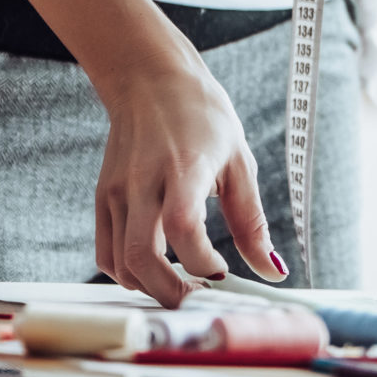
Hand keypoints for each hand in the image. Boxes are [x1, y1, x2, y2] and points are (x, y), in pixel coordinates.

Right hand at [93, 58, 285, 305]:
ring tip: (181, 284)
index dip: (204, 263)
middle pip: (142, 258)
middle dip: (173, 294)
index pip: (185, 229)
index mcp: (184, 168)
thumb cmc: (200, 115)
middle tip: (200, 297)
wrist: (150, 79)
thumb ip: (252, 223)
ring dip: (151, 288)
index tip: (223, 272)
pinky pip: (106, 254)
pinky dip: (128, 274)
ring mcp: (117, 192)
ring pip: (121, 265)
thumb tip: (272, 271)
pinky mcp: (103, 198)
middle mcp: (143, 182)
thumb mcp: (239, 161)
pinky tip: (155, 268)